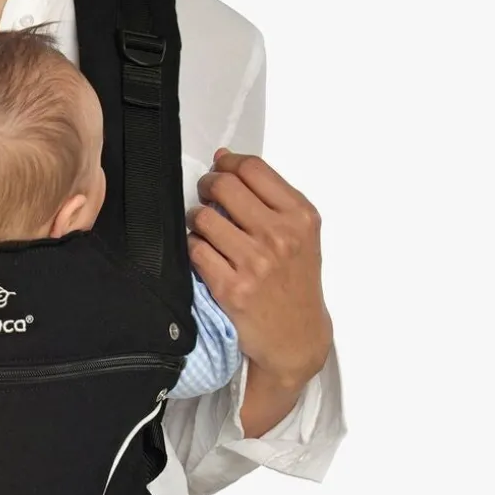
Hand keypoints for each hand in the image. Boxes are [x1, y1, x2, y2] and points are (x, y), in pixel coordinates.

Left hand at [187, 148, 332, 390]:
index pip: (252, 169)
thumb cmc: (296, 281)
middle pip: (223, 186)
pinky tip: (205, 254)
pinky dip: (194, 248)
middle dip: (208, 186)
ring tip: (207, 230)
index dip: (227, 164)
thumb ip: (267, 195)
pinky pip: (195, 250)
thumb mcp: (300, 233)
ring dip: (198, 220)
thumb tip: (224, 158)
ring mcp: (255, 263)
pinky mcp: (231, 288)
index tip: (220, 169)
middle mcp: (280, 236)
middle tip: (207, 196)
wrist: (297, 336)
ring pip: (203, 217)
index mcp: (300, 217)